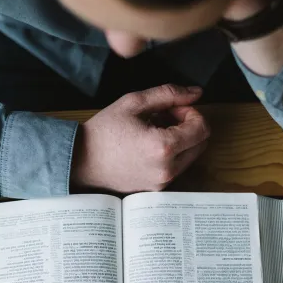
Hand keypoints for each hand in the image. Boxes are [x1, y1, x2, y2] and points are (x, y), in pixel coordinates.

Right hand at [71, 84, 209, 191]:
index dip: (192, 113)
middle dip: (189, 126)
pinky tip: (150, 145)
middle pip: (201, 144)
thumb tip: (196, 93)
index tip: (173, 108)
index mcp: (163, 147)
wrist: (81, 160)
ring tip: (155, 130)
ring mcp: (162, 182)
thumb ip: (169, 94)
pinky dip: (172, 154)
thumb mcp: (134, 102)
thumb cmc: (104, 130)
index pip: (202, 129)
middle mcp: (167, 169)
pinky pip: (177, 168)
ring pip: (191, 156)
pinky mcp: (156, 189)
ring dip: (181, 140)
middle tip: (166, 117)